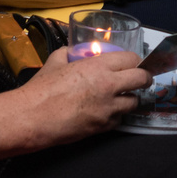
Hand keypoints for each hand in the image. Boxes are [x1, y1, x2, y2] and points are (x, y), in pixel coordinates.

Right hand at [0, 49, 149, 151]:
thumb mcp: (56, 61)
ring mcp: (108, 108)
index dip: (135, 61)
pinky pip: (119, 120)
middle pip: (141, 79)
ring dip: (129, 99)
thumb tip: (72, 51)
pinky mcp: (103, 126)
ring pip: (134, 102)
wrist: (32, 116)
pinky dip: (115, 116)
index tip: (133, 64)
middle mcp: (109, 85)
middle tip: (140, 80)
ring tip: (121, 97)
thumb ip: (68, 54)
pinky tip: (105, 113)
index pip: (132, 59)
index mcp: (99, 66)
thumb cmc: (42, 88)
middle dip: (144, 78)